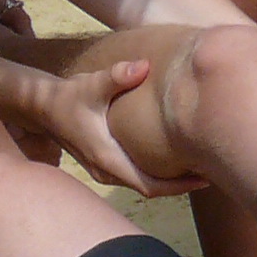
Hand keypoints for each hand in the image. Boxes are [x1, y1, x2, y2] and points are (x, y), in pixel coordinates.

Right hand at [13, 54, 201, 195]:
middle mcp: (107, 171)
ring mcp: (105, 171)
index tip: (205, 178)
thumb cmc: (69, 96)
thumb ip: (117, 76)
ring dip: (171, 181)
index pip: (150, 186)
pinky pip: (138, 176)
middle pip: (152, 189)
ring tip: (201, 167)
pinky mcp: (106, 165)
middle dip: (182, 185)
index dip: (179, 186)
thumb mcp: (92, 85)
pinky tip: (177, 159)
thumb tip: (142, 66)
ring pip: (145, 184)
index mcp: (108, 158)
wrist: (43, 107)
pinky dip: (159, 174)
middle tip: (214, 172)